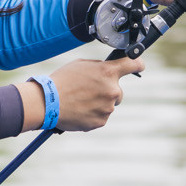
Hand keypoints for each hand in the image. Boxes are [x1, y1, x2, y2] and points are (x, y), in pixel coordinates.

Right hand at [24, 57, 145, 131]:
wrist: (46, 103)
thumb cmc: (61, 81)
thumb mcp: (82, 65)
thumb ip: (100, 67)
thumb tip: (110, 69)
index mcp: (108, 72)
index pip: (134, 64)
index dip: (137, 64)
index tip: (138, 65)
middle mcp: (112, 90)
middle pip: (118, 91)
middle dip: (107, 91)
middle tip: (89, 91)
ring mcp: (107, 108)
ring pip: (109, 105)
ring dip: (99, 103)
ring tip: (80, 101)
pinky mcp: (101, 122)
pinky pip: (101, 116)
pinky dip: (93, 114)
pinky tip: (79, 110)